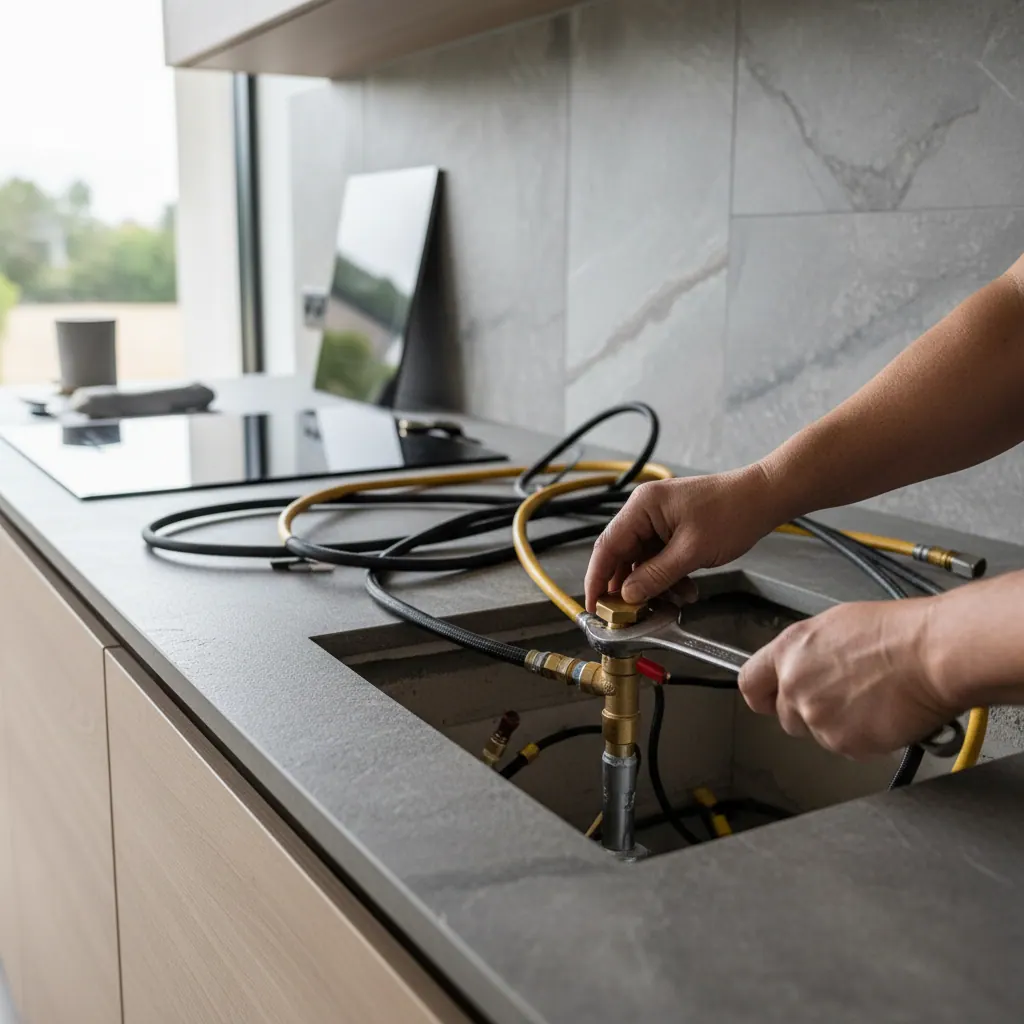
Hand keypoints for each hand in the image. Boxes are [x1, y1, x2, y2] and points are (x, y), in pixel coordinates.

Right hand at [584, 464, 782, 611]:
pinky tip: (684, 590)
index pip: (607, 546)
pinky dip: (668, 578)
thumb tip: (628, 595)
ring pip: (643, 562)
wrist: (764, 498)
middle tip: (632, 614)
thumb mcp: (692, 551)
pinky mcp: (673, 531)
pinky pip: (660, 560)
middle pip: (623, 556)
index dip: (597, 578)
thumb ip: (656, 575)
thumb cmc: (732, 512)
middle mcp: (645, 512)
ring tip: (671, 601)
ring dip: (654, 585)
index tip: (593, 605)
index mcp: (642, 507)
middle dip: (630, 587)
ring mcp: (659, 521)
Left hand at [738, 599, 959, 758]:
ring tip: (869, 701)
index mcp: (789, 651)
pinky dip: (863, 738)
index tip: (769, 699)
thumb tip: (806, 664)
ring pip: (817, 734)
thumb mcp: (835, 626)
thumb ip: (809, 653)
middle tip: (841, 698)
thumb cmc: (896, 633)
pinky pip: (846, 748)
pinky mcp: (844, 742)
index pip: (750, 683)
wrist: (930, 654)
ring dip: (837, 725)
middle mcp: (795, 685)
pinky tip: (882, 714)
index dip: (762, 695)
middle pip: (785, 715)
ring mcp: (817, 717)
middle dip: (808, 712)